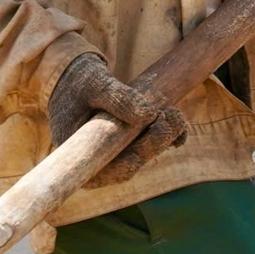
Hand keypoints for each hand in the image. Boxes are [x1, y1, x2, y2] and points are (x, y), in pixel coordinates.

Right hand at [48, 53, 187, 187]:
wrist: (80, 79)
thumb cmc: (80, 83)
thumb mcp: (94, 84)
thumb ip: (118, 98)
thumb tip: (149, 115)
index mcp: (76, 156)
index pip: (100, 175)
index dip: (123, 166)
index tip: (137, 154)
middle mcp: (95, 162)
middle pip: (130, 164)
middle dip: (155, 143)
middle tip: (169, 116)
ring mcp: (115, 155)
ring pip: (145, 155)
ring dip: (166, 136)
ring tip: (173, 113)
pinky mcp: (131, 145)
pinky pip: (154, 147)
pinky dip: (171, 135)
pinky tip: (178, 121)